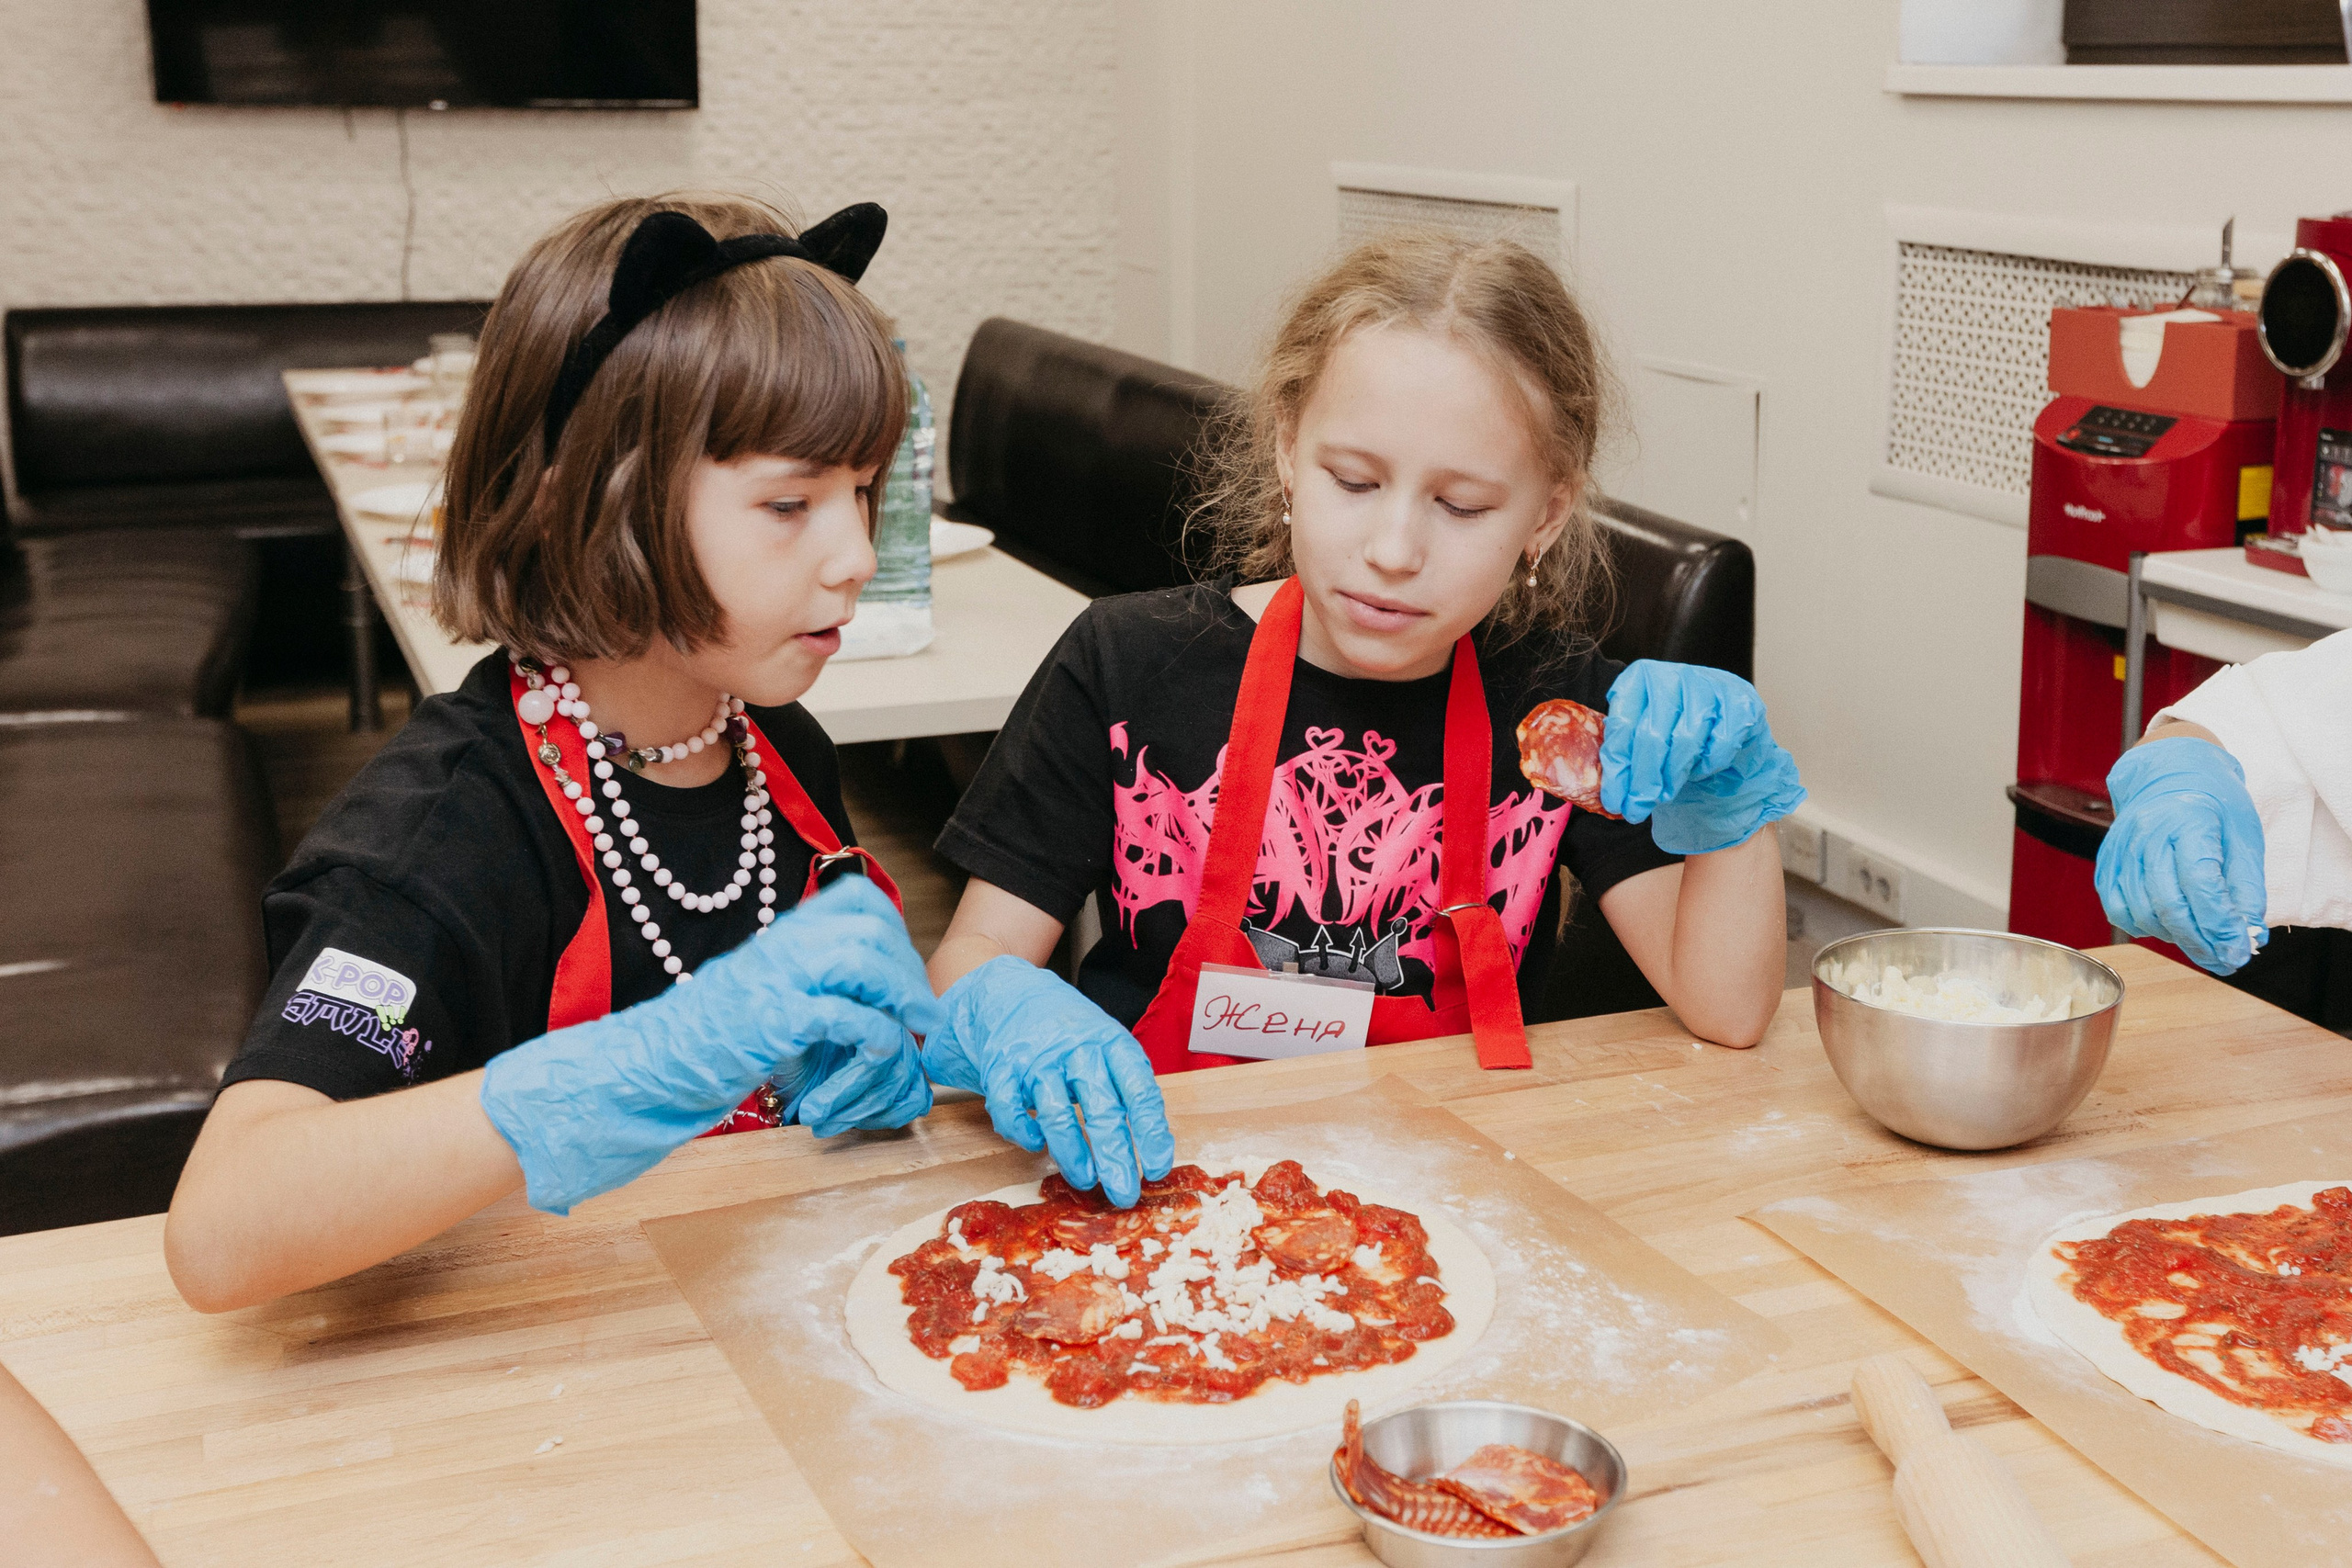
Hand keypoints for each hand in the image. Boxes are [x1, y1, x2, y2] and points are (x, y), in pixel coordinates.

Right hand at [481, 877, 944, 1213]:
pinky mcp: (769, 1023)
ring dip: (903, 995)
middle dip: (909, 967)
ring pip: (863, 960)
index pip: (856, 898)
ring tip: (915, 1031)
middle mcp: (779, 947)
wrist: (635, 1071)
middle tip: (923, 1011)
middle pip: (871, 925)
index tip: (904, 973)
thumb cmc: (696, 1048)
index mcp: (779, 937)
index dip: (893, 928)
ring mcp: (773, 981)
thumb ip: (801, 986)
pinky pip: (844, 1015)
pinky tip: (879, 1054)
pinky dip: (875, 1034)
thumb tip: (857, 999)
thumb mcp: (756, 999)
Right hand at [921, 956, 1174, 1206]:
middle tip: (1124, 1192)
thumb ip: (1123, 1084)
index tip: (1158, 1167)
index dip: (1151, 1133)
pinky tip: (1036, 1145)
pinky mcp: (1002, 1068)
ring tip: (1085, 1179)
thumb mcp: (1105, 1044)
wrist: (1008, 990)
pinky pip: (1011, 1108)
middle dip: (1115, 1156)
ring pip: (1057, 1113)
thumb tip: (1150, 1144)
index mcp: (1111, 1043)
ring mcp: (1038, 1059)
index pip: (1139, 1091)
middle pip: (1101, 1108)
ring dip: (1072, 1153)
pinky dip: (1023, 1132)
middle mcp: (1077, 1050)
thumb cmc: (1067, 1030)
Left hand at [1599, 660, 1805, 854]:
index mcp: (1640, 677)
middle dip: (1643, 780)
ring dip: (1673, 776)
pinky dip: (1707, 764)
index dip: (1618, 767)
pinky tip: (1699, 769)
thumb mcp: (1642, 736)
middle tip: (1637, 809)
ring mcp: (1710, 684)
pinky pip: (1720, 743)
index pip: (1622, 725)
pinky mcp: (1741, 702)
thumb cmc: (1675, 732)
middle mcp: (1673, 675)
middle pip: (1652, 735)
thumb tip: (1614, 796)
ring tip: (1665, 794)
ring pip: (1686, 740)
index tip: (1615, 800)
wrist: (1723, 728)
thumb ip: (1625, 755)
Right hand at [2096, 737, 2267, 974]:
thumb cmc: (2212, 803)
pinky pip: (2118, 909)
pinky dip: (2143, 926)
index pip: (2201, 885)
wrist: (2168, 773)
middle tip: (2223, 961)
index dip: (2220, 925)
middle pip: (2169, 905)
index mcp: (2187, 822)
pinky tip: (2167, 926)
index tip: (2238, 951)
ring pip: (2141, 912)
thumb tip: (2248, 935)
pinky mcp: (2106, 864)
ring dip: (2174, 937)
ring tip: (2199, 941)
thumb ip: (2246, 888)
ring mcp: (2120, 850)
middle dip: (2199, 942)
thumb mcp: (2243, 837)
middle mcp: (2146, 836)